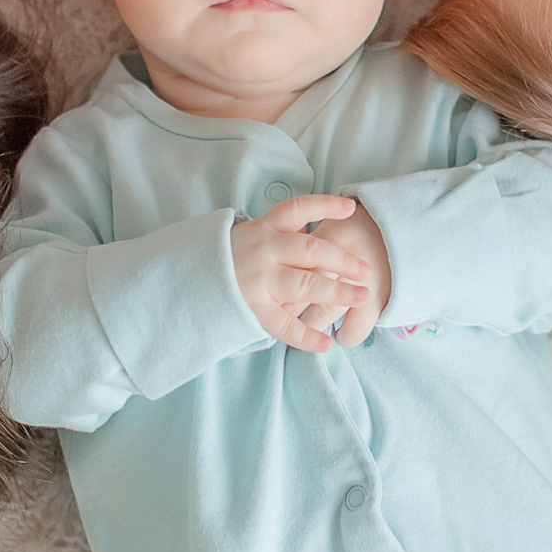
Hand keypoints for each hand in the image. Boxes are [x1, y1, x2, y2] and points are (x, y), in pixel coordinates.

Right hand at [232, 196, 374, 352]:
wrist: (185, 278)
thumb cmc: (228, 257)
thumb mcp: (250, 235)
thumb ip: (280, 233)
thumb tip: (318, 224)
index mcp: (264, 228)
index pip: (297, 209)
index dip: (324, 207)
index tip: (350, 208)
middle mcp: (263, 250)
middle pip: (311, 250)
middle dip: (343, 259)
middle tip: (367, 269)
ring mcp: (258, 280)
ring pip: (305, 285)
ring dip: (337, 292)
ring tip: (363, 297)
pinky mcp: (252, 307)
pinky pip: (283, 324)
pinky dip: (306, 336)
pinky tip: (327, 344)